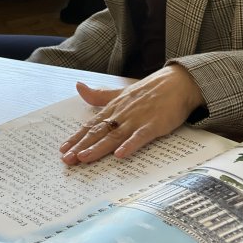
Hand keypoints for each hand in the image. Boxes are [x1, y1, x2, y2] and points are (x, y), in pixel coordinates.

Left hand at [60, 64, 203, 164]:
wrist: (179, 83)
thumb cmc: (151, 90)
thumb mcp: (121, 93)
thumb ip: (99, 95)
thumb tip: (79, 87)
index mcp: (114, 108)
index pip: (91, 125)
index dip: (77, 137)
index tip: (63, 149)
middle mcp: (122, 114)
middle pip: (99, 132)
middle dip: (82, 146)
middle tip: (68, 159)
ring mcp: (137, 120)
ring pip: (114, 136)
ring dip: (99, 147)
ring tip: (84, 158)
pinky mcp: (154, 125)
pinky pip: (140, 137)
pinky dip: (130, 145)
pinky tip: (120, 154)